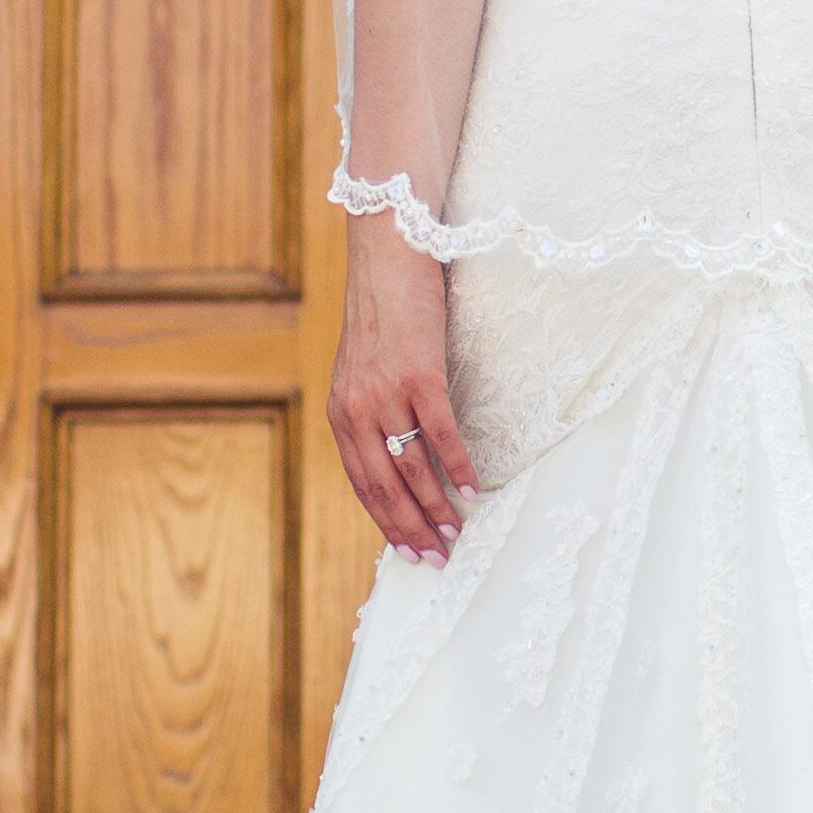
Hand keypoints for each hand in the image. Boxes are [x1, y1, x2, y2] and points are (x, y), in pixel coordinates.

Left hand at [331, 227, 478, 559]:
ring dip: (436, 506)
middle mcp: (357, 408)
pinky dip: (457, 465)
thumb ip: (370, 410)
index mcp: (341, 412)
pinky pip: (440, 433)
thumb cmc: (383, 310)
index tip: (408, 551)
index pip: (362, 482)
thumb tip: (394, 454)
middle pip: (385, 484)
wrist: (389, 254)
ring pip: (412, 466)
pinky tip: (472, 488)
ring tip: (456, 533)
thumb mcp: (362, 367)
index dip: (386, 520)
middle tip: (436, 559)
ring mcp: (387, 393)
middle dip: (410, 527)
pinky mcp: (419, 374)